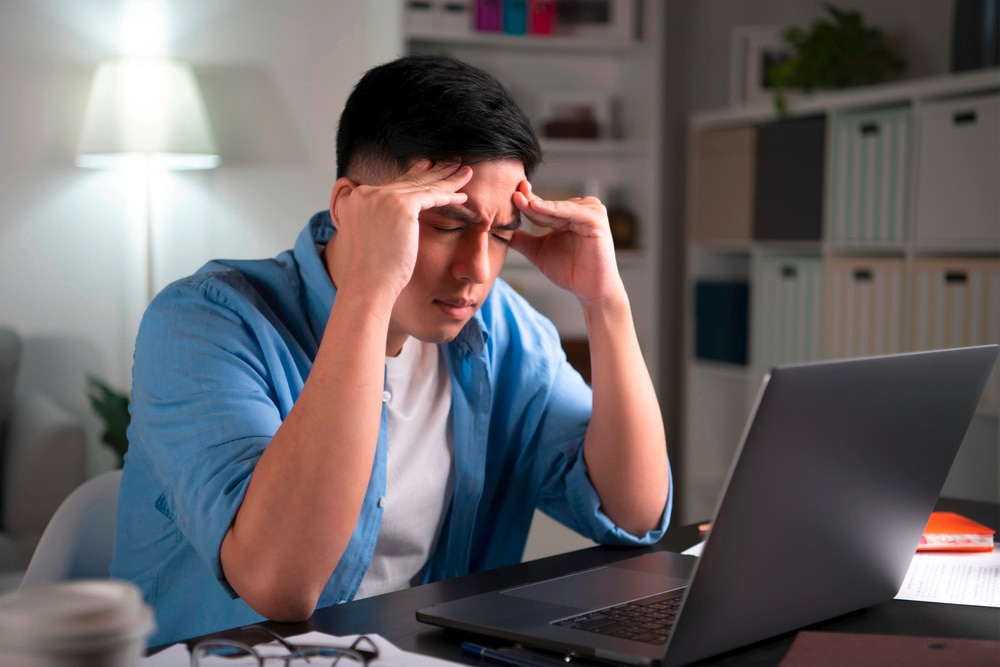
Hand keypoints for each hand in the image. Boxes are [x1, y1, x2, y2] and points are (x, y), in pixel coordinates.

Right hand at [330, 160, 471, 299]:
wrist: (367, 286)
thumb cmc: (371, 273)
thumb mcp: (369, 239)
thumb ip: (377, 221)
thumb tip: (395, 221)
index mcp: (355, 199)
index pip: (391, 185)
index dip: (412, 175)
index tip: (426, 165)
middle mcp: (366, 193)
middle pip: (408, 181)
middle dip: (433, 172)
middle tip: (451, 163)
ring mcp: (382, 197)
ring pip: (422, 186)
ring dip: (447, 179)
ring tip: (465, 172)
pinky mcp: (401, 206)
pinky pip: (432, 197)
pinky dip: (449, 196)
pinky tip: (463, 195)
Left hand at [510, 181, 624, 303]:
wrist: (590, 290)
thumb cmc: (569, 271)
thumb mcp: (539, 252)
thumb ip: (523, 240)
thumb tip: (500, 231)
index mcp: (568, 214)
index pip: (542, 205)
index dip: (524, 202)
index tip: (505, 196)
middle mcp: (581, 208)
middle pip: (548, 204)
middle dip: (528, 200)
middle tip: (510, 193)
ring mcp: (591, 211)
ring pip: (557, 207)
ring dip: (537, 204)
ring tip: (518, 199)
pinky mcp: (596, 219)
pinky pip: (571, 211)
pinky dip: (554, 209)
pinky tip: (536, 205)